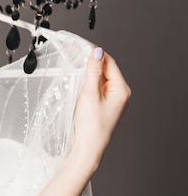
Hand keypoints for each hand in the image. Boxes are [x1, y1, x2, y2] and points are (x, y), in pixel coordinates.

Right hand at [71, 47, 130, 169]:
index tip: (80, 46)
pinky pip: (96, 89)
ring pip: (99, 79)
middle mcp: (120, 93)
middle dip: (90, 63)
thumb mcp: (90, 94)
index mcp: (122, 89)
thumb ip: (93, 71)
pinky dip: (86, 84)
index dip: (95, 53)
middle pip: (105, 69)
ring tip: (73, 70)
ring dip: (87, 73)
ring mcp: (112, 100)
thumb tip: (96, 52)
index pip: (109, 62)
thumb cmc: (91, 126)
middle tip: (73, 56)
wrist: (88, 149)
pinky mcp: (103, 106)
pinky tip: (76, 84)